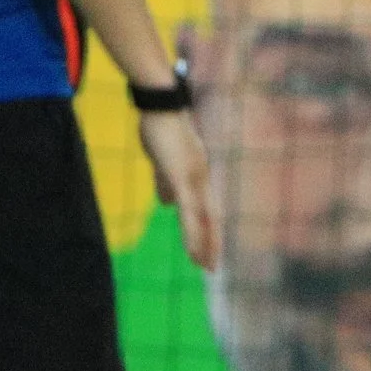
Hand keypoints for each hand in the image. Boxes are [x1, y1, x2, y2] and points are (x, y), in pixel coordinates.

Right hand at [138, 108, 215, 269]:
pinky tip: (193, 245)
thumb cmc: (159, 127)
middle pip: (211, 217)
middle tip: (212, 268)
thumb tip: (166, 204)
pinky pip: (189, 209)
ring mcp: (194, 177)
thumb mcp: (162, 160)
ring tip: (205, 265)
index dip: (209, 231)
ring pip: (203, 218)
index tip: (210, 251)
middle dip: (211, 243)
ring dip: (204, 243)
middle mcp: (202, 178)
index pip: (208, 208)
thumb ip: (165, 182)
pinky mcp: (182, 175)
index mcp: (198, 175)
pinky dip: (193, 230)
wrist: (159, 102)